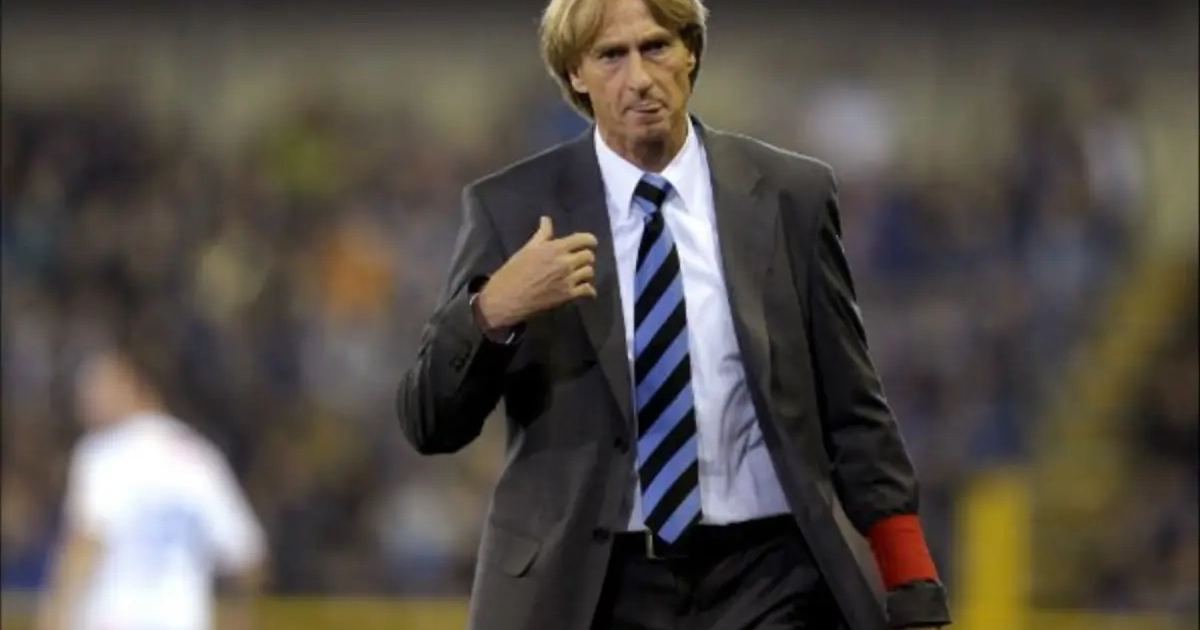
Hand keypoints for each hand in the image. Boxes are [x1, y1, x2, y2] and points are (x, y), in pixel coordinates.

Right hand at [476, 216, 596, 330]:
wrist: (508, 297)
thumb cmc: (514, 271)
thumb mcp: (527, 249)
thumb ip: (542, 234)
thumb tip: (546, 219)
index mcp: (555, 248)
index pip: (583, 239)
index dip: (590, 240)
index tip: (590, 243)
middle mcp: (565, 262)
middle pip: (588, 256)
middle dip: (586, 256)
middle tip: (580, 260)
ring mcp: (568, 280)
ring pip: (589, 272)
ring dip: (586, 272)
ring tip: (580, 274)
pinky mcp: (567, 295)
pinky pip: (587, 290)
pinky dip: (589, 290)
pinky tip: (586, 291)